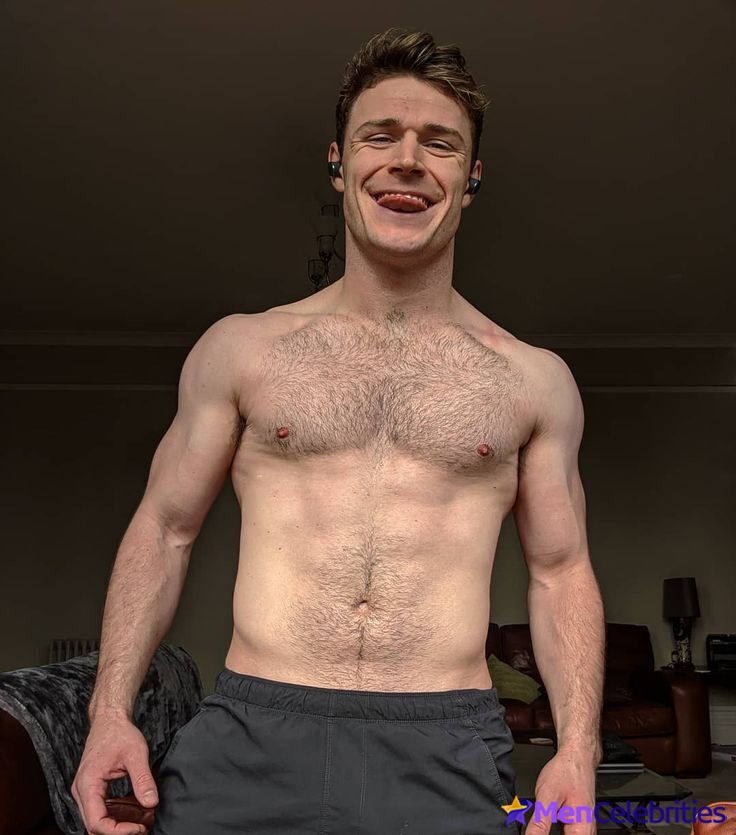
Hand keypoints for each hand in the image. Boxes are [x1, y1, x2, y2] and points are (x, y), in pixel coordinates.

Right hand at [71, 713, 157, 834]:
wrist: (109, 719)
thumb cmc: (119, 732)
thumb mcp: (136, 753)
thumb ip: (143, 779)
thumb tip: (151, 803)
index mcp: (87, 784)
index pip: (96, 823)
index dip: (118, 832)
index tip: (139, 829)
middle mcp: (81, 791)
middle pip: (94, 826)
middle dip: (118, 832)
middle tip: (143, 828)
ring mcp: (85, 791)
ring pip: (96, 821)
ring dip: (117, 826)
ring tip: (141, 822)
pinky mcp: (91, 790)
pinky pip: (100, 811)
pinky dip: (115, 817)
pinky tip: (134, 814)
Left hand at [525, 748, 596, 834]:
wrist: (576, 756)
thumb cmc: (567, 772)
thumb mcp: (547, 797)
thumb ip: (539, 823)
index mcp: (581, 831)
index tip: (537, 831)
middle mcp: (585, 831)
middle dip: (546, 832)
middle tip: (540, 820)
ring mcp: (582, 826)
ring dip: (548, 830)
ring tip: (543, 815)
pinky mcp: (577, 821)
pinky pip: (565, 831)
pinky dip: (552, 828)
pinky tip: (545, 820)